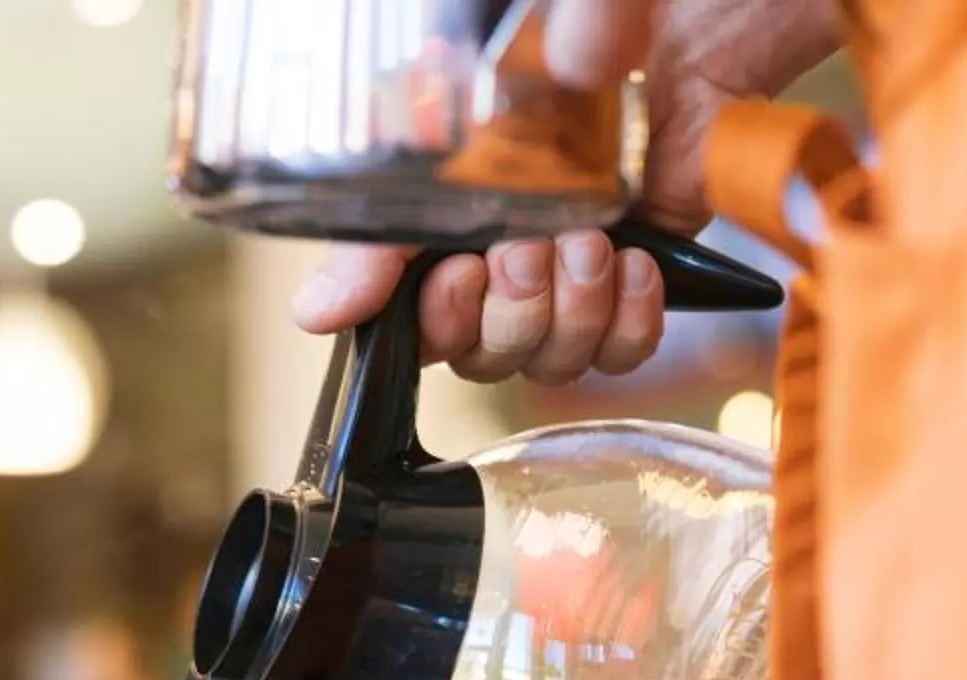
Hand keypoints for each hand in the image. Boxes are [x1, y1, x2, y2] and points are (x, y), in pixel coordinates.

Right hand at [290, 0, 844, 381]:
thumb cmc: (544, 48)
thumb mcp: (440, 125)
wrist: (653, 20)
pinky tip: (636, 263)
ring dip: (573, 312)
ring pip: (553, 359)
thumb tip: (312, 315)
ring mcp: (568, 270)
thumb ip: (378, 228)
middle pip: (485, 358)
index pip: (414, 330)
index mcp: (441, 224)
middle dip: (511, 310)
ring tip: (590, 243)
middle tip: (530, 247)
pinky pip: (625, 350)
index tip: (458, 274)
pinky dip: (631, 320)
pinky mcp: (642, 270)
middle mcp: (499, 257)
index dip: (438, 324)